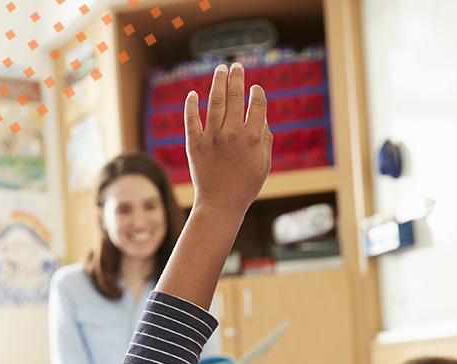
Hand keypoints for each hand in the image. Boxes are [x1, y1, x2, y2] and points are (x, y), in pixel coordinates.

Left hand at [185, 63, 271, 216]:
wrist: (220, 205)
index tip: (255, 88)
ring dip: (218, 81)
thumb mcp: (263, 164)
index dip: (257, 93)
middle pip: (236, 96)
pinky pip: (191, 119)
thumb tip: (262, 119)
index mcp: (252, 137)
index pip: (257, 104)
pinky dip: (192, 104)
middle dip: (237, 77)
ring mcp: (212, 137)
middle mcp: (232, 133)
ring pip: (215, 101)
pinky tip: (194, 94)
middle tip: (236, 66)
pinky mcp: (194, 143)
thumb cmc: (245, 186)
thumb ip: (265, 140)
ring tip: (220, 69)